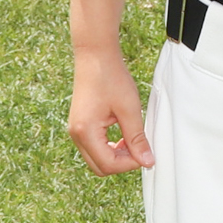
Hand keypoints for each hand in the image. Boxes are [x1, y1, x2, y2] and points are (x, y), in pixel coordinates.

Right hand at [68, 49, 154, 174]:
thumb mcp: (129, 109)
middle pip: (99, 166)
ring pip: (96, 159)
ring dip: (115, 155)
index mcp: (85, 132)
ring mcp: (76, 130)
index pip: (108, 165)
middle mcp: (76, 134)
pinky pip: (93, 147)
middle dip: (122, 162)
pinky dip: (108, 147)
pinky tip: (122, 134)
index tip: (146, 154)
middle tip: (139, 147)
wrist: (95, 55)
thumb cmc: (111, 77)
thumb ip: (137, 138)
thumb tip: (147, 161)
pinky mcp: (79, 125)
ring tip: (132, 139)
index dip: (130, 164)